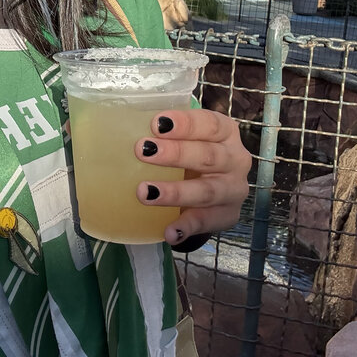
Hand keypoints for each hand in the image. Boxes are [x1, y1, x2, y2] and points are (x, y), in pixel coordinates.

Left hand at [135, 108, 250, 247]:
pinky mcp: (227, 215)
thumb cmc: (190, 152)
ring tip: (145, 193)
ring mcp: (233, 189)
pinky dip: (187, 227)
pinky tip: (169, 232)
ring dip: (176, 192)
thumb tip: (120, 125)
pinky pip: (208, 222)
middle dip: (175, 153)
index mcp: (225, 132)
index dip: (185, 124)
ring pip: (207, 191)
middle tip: (142, 151)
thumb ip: (162, 132)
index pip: (210, 124)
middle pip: (208, 155)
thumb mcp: (182, 138)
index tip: (157, 124)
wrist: (208, 186)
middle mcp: (235, 159)